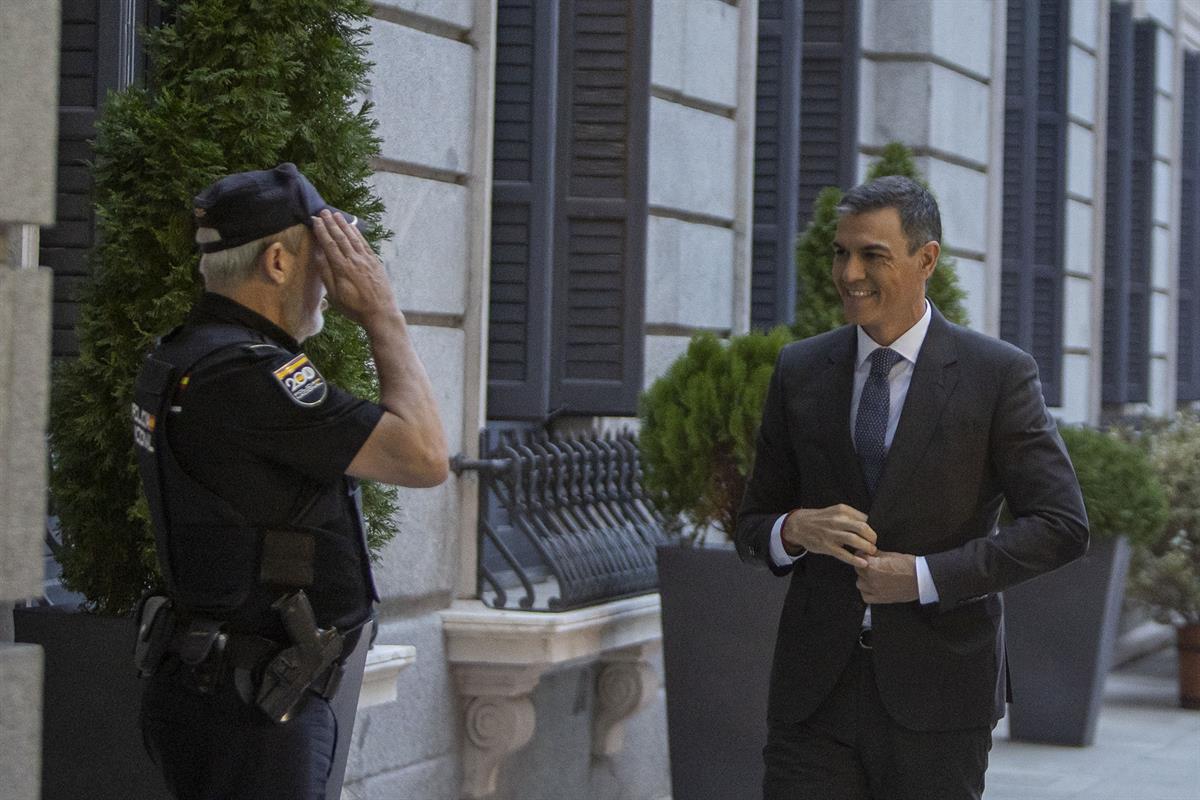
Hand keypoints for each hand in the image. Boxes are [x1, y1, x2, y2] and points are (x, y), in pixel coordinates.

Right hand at [311, 210, 398, 325]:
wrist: (380, 312)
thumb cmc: (354, 307)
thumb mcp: (335, 295)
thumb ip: (326, 274)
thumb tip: (317, 256)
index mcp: (342, 268)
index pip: (329, 244)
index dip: (322, 231)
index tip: (315, 221)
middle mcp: (354, 260)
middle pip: (340, 237)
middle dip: (331, 223)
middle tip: (323, 211)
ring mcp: (366, 260)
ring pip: (353, 238)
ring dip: (344, 225)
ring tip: (336, 214)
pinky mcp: (375, 262)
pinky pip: (364, 243)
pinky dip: (357, 233)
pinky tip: (352, 227)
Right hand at [782, 504, 876, 567]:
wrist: (798, 525)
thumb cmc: (820, 519)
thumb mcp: (835, 511)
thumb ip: (851, 517)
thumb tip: (869, 526)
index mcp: (842, 510)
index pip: (865, 519)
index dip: (873, 528)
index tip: (875, 535)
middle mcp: (838, 520)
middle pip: (863, 528)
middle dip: (873, 538)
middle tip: (874, 544)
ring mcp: (832, 534)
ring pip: (855, 540)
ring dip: (867, 548)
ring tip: (871, 552)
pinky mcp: (827, 546)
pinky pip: (844, 554)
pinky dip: (855, 560)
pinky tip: (862, 563)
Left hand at [855, 551, 918, 602]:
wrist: (921, 578)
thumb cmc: (909, 565)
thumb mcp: (891, 555)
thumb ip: (876, 554)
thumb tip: (868, 552)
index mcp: (873, 566)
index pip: (859, 558)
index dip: (863, 555)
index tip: (866, 555)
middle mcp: (872, 579)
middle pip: (858, 570)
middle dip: (863, 566)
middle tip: (871, 564)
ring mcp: (876, 590)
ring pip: (860, 584)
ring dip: (864, 579)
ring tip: (872, 575)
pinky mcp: (881, 599)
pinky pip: (865, 597)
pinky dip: (867, 592)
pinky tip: (873, 587)